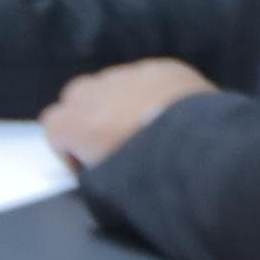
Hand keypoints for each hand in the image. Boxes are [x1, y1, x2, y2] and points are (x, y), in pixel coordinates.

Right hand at [40, 58, 214, 171]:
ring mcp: (131, 75)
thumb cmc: (153, 179)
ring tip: (152, 128)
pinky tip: (176, 114)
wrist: (206, 155)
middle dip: (91, 118)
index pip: (53, 125)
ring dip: (123, 102)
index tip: (89, 166)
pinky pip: (150, 78)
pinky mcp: (165, 68)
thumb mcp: (110, 190)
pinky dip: (156, 93)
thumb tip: (100, 170)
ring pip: (114, 84)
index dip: (68, 148)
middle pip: (78, 98)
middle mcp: (96, 92)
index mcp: (77, 123)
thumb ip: (93, 174)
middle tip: (118, 145)